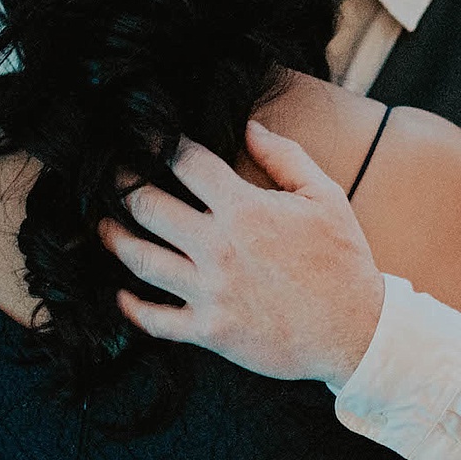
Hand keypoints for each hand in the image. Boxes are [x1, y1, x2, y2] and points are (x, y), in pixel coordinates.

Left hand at [100, 121, 385, 386]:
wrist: (357, 331)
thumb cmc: (343, 261)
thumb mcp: (326, 197)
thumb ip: (285, 158)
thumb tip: (249, 128)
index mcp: (245, 210)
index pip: (185, 162)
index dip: (158, 143)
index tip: (142, 137)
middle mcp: (219, 248)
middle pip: (147, 206)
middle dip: (121, 187)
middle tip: (109, 178)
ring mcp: (210, 291)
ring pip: (140, 259)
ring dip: (113, 239)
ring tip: (102, 226)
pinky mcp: (209, 330)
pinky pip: (153, 319)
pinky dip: (131, 306)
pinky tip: (121, 292)